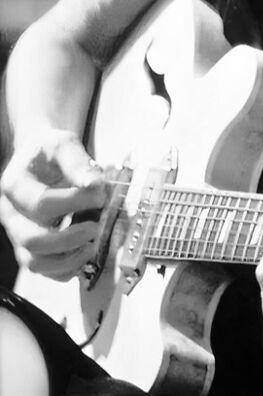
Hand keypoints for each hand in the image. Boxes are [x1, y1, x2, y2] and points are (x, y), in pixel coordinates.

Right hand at [0, 128, 105, 279]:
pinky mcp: (30, 247)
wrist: (38, 157)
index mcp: (14, 185)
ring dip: (68, 259)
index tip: (99, 195)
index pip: (41, 203)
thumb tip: (95, 184)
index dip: (74, 202)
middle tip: (96, 227)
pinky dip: (65, 269)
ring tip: (92, 245)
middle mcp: (11, 214)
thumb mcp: (63, 144)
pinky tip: (84, 254)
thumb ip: (78, 162)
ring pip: (34, 262)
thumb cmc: (49, 151)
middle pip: (32, 240)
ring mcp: (18, 233)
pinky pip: (43, 270)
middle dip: (69, 238)